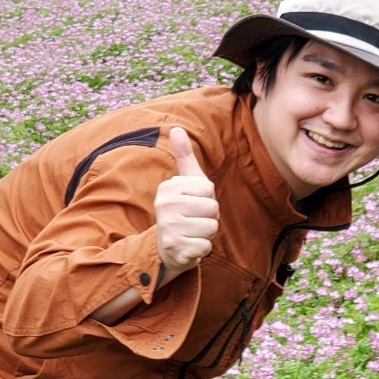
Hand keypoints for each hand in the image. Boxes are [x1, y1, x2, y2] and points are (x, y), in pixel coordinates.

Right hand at [154, 127, 218, 280]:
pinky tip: (190, 246)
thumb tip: (177, 128)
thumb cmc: (183, 210)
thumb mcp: (186, 183)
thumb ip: (184, 157)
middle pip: (213, 209)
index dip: (208, 200)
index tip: (194, 205)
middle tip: (194, 221)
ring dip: (206, 234)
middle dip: (209, 218)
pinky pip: (206, 247)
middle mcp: (165, 205)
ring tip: (192, 233)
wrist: (167, 248)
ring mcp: (168, 227)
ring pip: (211, 228)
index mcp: (169, 187)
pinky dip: (202, 249)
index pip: (209, 190)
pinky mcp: (175, 248)